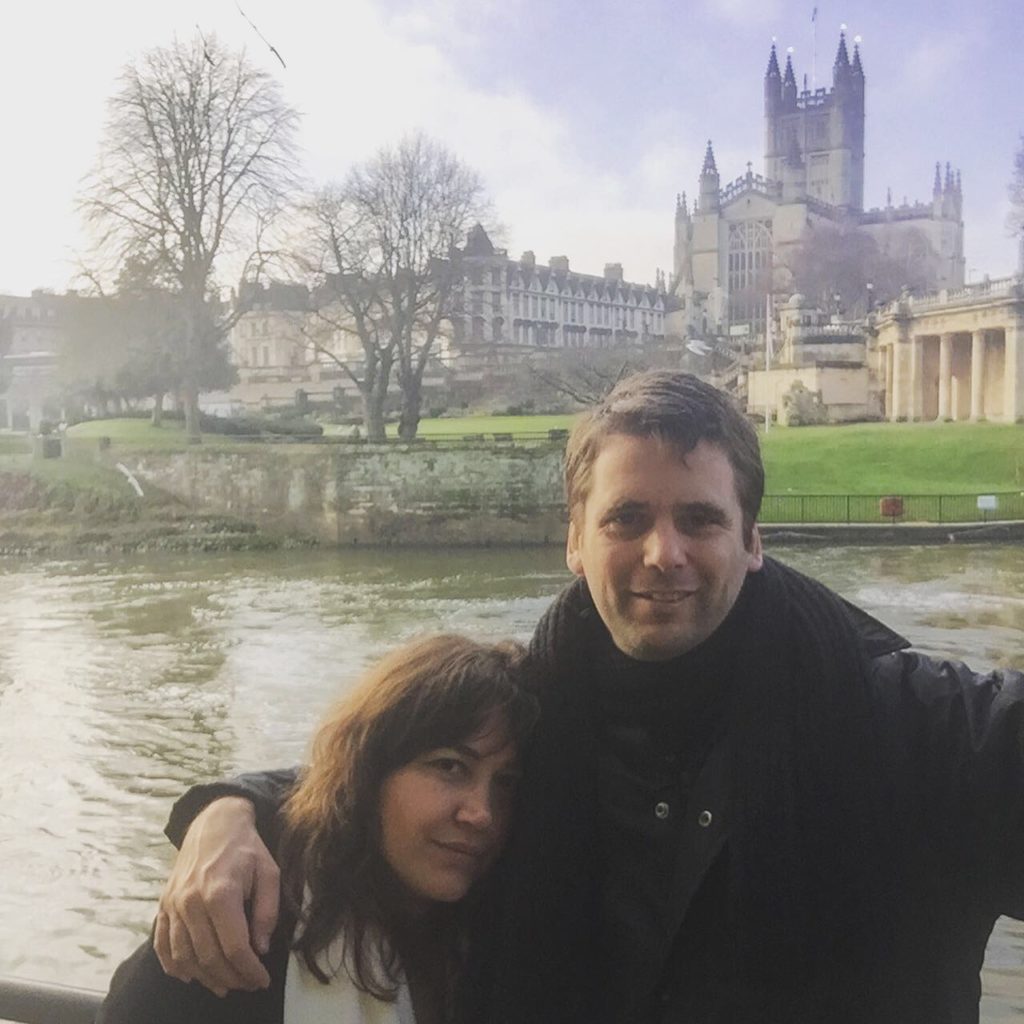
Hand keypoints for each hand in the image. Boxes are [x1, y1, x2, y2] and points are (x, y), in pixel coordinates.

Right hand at [154, 796, 278, 995]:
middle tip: (247, 984)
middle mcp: (191, 902)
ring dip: (205, 977)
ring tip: (225, 985)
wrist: (214, 823)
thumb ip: (267, 911)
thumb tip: (260, 948)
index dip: (249, 970)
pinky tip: (190, 975)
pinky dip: (174, 965)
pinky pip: (162, 944)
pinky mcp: (163, 905)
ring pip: (185, 956)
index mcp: (221, 893)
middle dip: (231, 978)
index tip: (262, 980)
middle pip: (208, 957)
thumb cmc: (247, 848)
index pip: (235, 947)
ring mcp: (173, 904)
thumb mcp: (269, 872)